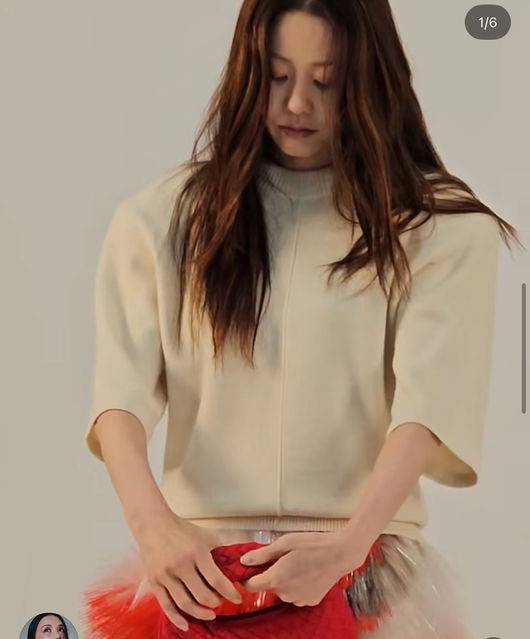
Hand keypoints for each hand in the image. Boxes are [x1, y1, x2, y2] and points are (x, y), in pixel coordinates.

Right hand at [133, 510, 242, 630]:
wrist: (153, 524)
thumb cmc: (181, 529)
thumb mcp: (205, 535)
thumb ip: (221, 549)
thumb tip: (239, 562)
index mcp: (197, 552)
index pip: (217, 580)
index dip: (230, 593)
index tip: (238, 599)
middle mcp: (181, 565)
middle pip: (202, 595)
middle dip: (216, 602)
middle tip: (222, 602)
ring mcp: (166, 575)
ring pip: (185, 604)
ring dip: (200, 613)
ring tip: (210, 614)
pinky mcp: (154, 582)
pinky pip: (166, 606)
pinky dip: (176, 619)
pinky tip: (186, 625)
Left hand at [239, 530, 366, 606]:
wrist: (340, 554)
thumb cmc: (311, 544)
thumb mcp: (285, 543)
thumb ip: (262, 554)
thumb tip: (243, 561)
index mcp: (276, 579)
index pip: (250, 585)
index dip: (248, 576)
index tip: (253, 568)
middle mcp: (286, 594)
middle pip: (269, 587)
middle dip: (272, 574)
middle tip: (284, 558)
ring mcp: (299, 600)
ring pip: (283, 591)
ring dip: (285, 581)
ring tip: (298, 564)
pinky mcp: (310, 602)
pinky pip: (296, 595)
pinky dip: (298, 586)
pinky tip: (308, 573)